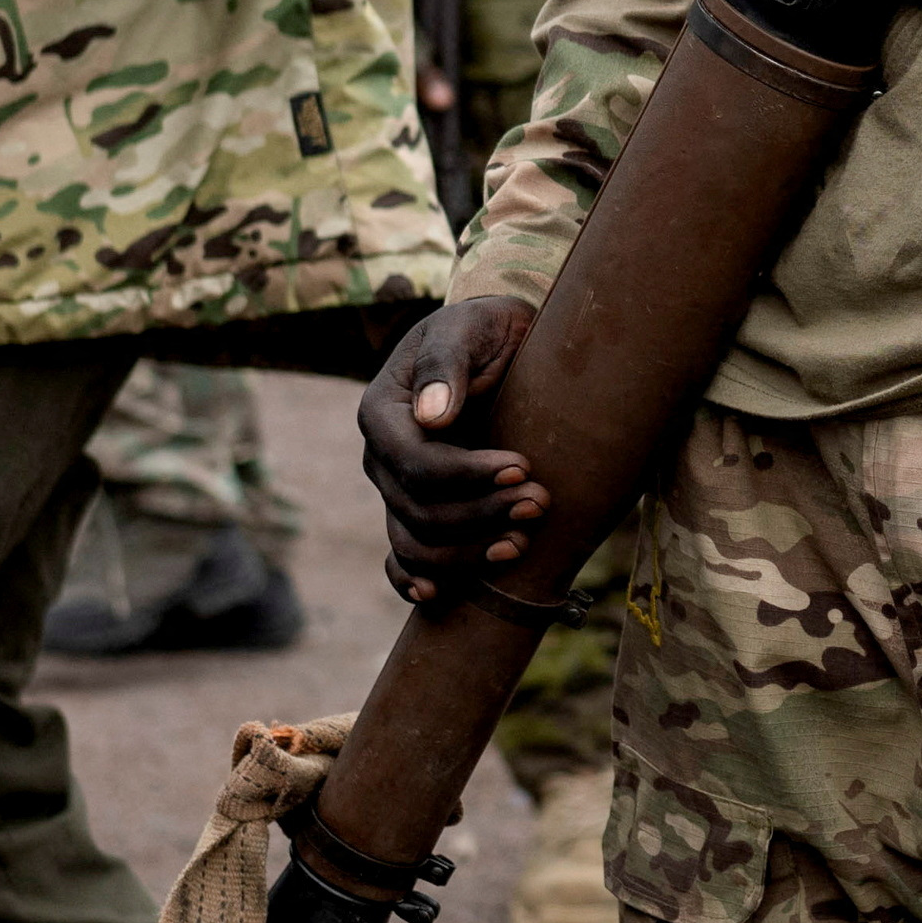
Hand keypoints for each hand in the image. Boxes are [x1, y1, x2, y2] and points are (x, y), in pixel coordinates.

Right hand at [359, 293, 546, 609]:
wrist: (496, 344)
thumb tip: (433, 415)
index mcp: (382, 410)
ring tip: (523, 540)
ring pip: (417, 542)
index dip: (467, 474)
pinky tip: (436, 594)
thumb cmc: (483, 329)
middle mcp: (381, 457)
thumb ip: (446, 365)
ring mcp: (395, 489)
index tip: (522, 465)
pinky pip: (401, 556)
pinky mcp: (415, 509)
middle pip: (420, 510)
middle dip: (483, 512)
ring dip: (470, 550)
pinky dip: (413, 579)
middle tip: (541, 502)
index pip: (415, 462)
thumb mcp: (468, 328)